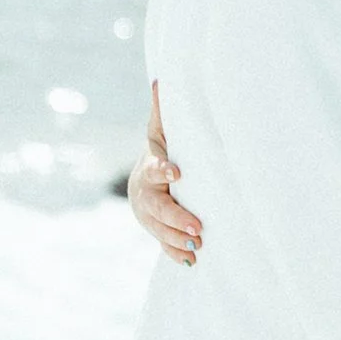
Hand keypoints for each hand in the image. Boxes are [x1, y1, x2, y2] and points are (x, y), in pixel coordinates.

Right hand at [128, 85, 201, 266]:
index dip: (163, 171)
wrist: (143, 183)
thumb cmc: (161, 152)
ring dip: (177, 239)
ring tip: (197, 245)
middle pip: (156, 208)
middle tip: (197, 227)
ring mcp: (149, 216)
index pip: (154, 169)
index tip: (177, 172)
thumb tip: (162, 79)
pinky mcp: (156, 231)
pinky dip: (175, 253)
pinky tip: (192, 260)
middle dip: (175, 218)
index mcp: (149, 169)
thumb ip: (163, 111)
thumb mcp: (160, 132)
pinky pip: (163, 244)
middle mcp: (145, 195)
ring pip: (159, 230)